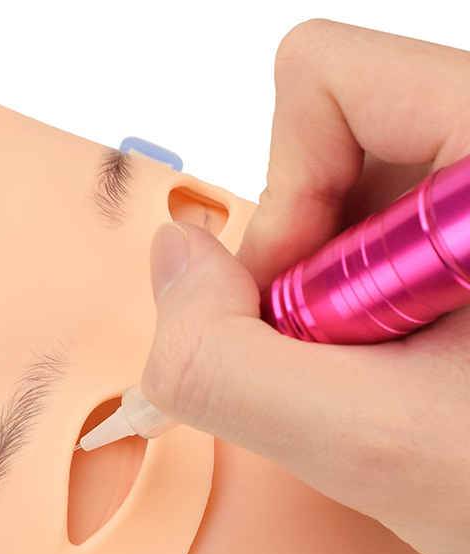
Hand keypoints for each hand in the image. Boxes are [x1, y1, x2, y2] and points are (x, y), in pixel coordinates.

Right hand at [141, 20, 469, 553]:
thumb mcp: (371, 448)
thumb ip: (222, 362)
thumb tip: (174, 262)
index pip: (329, 83)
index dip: (283, 204)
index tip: (304, 309)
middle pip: (330, 136)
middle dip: (303, 262)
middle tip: (351, 352)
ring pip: (343, 190)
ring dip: (329, 293)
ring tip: (387, 367)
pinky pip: (368, 228)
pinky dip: (352, 304)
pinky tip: (400, 361)